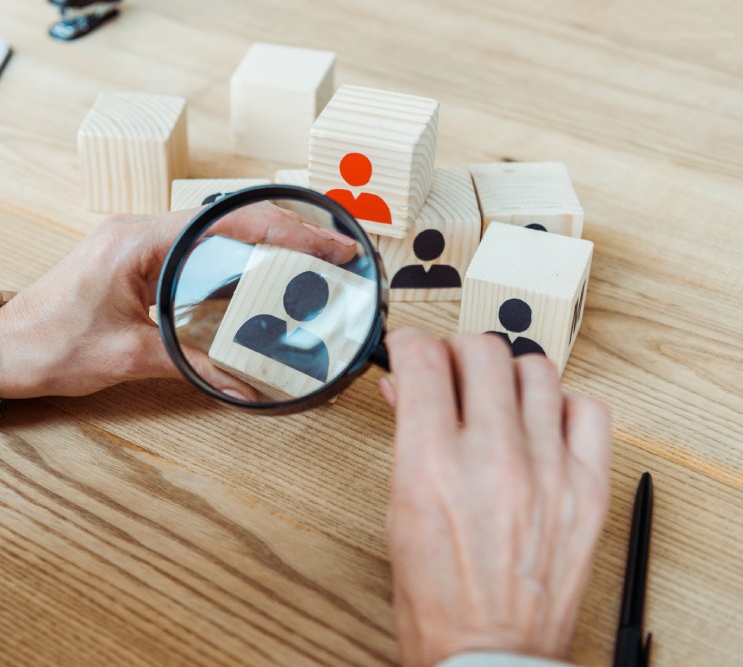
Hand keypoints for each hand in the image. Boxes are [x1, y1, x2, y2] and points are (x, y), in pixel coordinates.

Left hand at [0, 203, 357, 399]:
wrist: (2, 348)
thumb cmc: (49, 345)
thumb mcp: (128, 357)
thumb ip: (192, 364)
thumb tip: (245, 384)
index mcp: (139, 241)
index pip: (227, 224)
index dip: (284, 232)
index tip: (325, 246)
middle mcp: (141, 231)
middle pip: (229, 222)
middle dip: (285, 235)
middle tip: (331, 255)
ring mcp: (140, 243)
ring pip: (216, 236)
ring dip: (262, 248)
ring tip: (308, 267)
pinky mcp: (138, 261)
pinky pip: (197, 255)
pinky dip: (234, 265)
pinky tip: (260, 283)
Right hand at [379, 327, 611, 665]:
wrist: (490, 650)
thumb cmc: (439, 595)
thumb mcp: (400, 508)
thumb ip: (406, 436)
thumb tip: (405, 388)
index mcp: (431, 466)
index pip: (423, 359)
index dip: (410, 340)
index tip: (411, 346)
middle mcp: (492, 459)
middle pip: (482, 350)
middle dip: (457, 350)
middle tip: (451, 369)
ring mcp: (547, 471)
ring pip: (536, 369)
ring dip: (508, 374)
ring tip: (497, 397)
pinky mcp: (587, 489)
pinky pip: (588, 410)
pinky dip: (562, 406)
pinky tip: (543, 425)